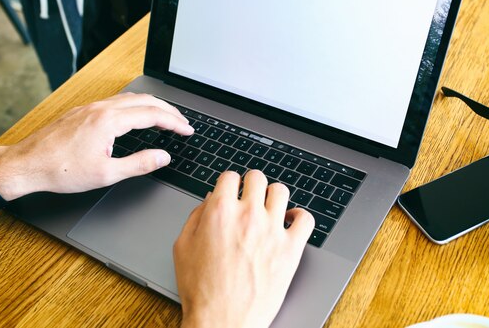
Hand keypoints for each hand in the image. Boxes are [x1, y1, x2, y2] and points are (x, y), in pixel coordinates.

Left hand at [0, 93, 193, 199]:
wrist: (26, 164)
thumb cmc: (61, 170)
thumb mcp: (106, 174)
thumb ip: (139, 164)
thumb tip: (162, 157)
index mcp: (109, 121)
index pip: (153, 115)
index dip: (174, 122)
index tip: (187, 130)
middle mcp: (101, 108)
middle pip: (145, 100)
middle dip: (168, 110)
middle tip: (183, 123)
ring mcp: (90, 107)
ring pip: (130, 98)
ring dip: (152, 105)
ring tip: (165, 117)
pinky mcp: (82, 111)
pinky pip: (116, 101)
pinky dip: (135, 105)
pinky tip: (135, 116)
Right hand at [174, 170, 314, 327]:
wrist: (222, 321)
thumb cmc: (202, 290)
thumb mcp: (183, 247)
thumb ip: (196, 217)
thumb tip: (210, 200)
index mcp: (220, 211)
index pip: (230, 176)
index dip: (229, 184)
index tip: (231, 191)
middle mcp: (248, 215)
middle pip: (257, 178)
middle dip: (251, 185)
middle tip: (250, 197)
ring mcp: (272, 230)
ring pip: (281, 191)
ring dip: (273, 197)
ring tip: (270, 208)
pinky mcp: (291, 248)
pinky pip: (305, 219)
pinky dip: (299, 217)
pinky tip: (290, 223)